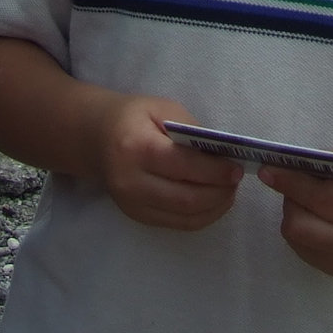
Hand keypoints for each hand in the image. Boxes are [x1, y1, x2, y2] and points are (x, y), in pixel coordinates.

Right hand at [93, 96, 241, 228]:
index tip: (237, 169)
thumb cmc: (133, 117)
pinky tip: (213, 202)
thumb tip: (222, 154)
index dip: (214, 171)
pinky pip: (175, 223)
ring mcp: (131, 204)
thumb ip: (191, 131)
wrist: (96, 138)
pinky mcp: (136, 216)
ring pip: (183, 217)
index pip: (183, 166)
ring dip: (213, 208)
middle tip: (236, 181)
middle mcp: (131, 181)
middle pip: (185, 198)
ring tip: (228, 192)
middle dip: (218, 193)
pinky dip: (200, 216)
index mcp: (137, 147)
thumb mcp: (163, 109)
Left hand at [258, 145, 332, 276]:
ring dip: (293, 212)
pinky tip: (313, 213)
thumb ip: (329, 161)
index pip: (321, 198)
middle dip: (289, 199)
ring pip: (297, 238)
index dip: (291, 182)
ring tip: (305, 195)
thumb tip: (289, 166)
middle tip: (290, 180)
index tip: (267, 169)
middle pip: (301, 225)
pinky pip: (302, 248)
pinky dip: (300, 227)